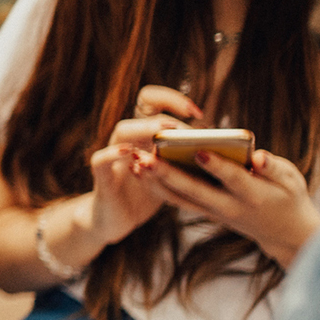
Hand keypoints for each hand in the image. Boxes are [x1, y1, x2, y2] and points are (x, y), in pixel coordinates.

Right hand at [86, 85, 200, 244]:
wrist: (117, 220)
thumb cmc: (148, 194)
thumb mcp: (170, 174)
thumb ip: (185, 156)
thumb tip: (219, 145)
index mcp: (145, 133)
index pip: (153, 100)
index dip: (172, 99)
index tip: (197, 113)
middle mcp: (128, 138)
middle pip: (140, 109)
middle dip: (167, 117)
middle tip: (185, 131)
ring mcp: (114, 156)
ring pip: (123, 130)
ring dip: (144, 129)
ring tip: (163, 136)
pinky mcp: (103, 178)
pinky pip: (100, 160)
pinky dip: (113, 154)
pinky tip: (130, 154)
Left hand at [139, 147, 319, 267]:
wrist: (284, 232)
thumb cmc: (289, 196)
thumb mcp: (292, 179)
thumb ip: (274, 168)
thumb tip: (259, 157)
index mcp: (254, 195)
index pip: (233, 179)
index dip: (217, 166)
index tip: (199, 150)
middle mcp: (230, 206)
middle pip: (196, 190)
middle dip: (170, 174)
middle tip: (146, 157)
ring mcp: (214, 212)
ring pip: (180, 198)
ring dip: (156, 181)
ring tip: (134, 162)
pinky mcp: (205, 212)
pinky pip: (177, 201)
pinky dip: (158, 188)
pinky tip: (139, 171)